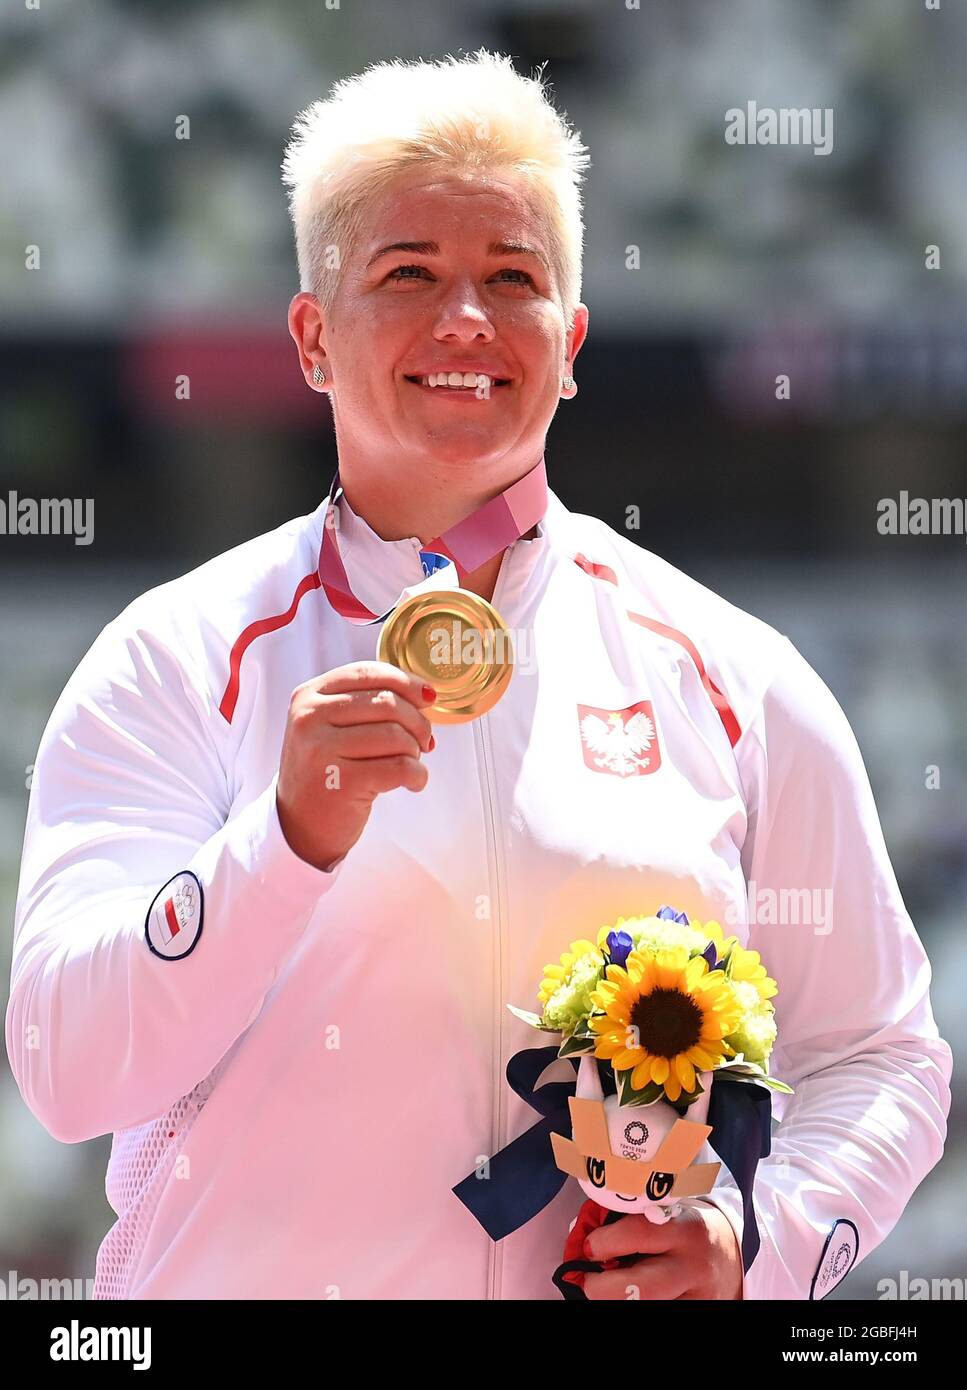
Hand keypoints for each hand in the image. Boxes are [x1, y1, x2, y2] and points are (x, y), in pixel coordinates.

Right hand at [276, 661, 435, 870]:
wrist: (298, 824)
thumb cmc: (326, 770)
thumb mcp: (331, 727)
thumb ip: (366, 704)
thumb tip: (425, 695)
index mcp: (308, 696)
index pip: (367, 673)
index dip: (406, 682)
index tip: (428, 697)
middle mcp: (309, 718)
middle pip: (387, 703)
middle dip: (418, 722)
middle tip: (424, 741)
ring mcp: (321, 751)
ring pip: (395, 735)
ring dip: (416, 750)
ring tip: (411, 762)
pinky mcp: (340, 783)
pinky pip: (399, 768)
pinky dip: (417, 775)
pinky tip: (413, 782)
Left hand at [582, 1203, 742, 1299]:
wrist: (732, 1253)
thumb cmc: (686, 1229)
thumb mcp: (668, 1214)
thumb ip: (632, 1221)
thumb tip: (584, 1238)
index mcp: (683, 1228)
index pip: (636, 1233)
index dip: (603, 1242)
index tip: (589, 1246)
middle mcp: (692, 1266)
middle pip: (639, 1290)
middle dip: (601, 1288)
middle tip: (587, 1280)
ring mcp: (697, 1297)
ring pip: (647, 1308)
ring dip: (617, 1300)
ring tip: (607, 1289)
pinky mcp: (699, 1312)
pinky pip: (661, 1314)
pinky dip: (636, 1306)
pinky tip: (631, 1297)